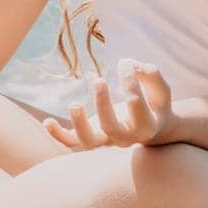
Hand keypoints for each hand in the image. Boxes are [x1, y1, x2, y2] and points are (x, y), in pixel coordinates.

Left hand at [44, 59, 176, 149]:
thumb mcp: (160, 90)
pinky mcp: (90, 138)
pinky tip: (47, 121)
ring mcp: (105, 140)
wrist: (151, 129)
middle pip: (111, 128)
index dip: (129, 82)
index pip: (136, 104)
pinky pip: (71, 143)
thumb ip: (151, 76)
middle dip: (103, 105)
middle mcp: (125, 138)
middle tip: (99, 80)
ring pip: (89, 142)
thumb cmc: (154, 103)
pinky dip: (58, 135)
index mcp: (146, 126)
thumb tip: (131, 64)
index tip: (125, 64)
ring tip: (74, 105)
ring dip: (79, 124)